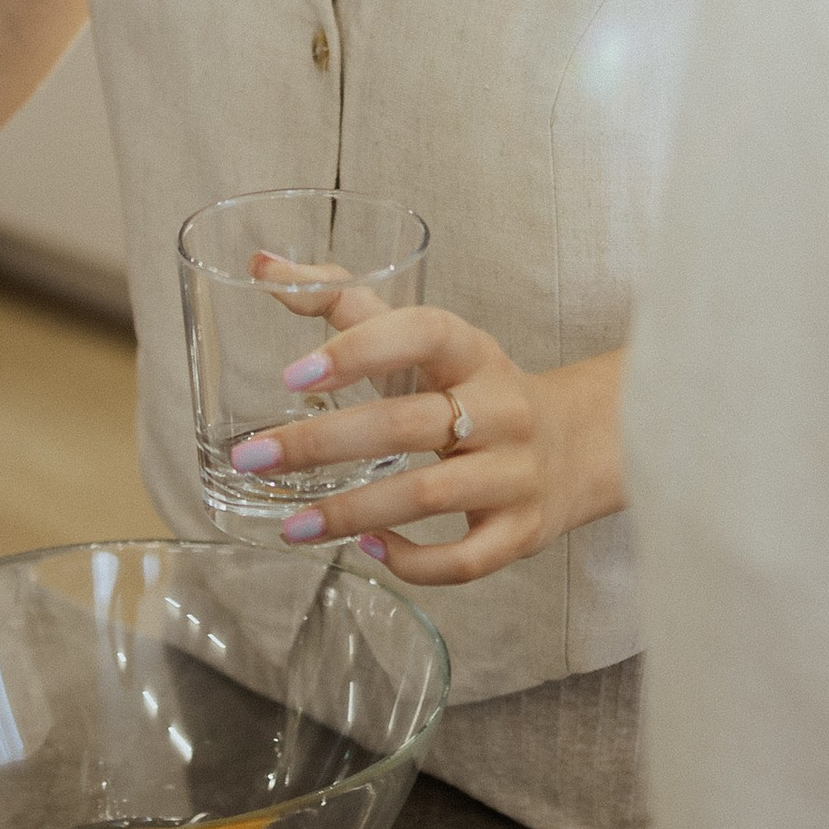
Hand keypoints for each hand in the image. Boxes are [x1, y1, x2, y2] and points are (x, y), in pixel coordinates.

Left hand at [232, 266, 623, 585]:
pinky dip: (412, 561)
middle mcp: (501, 409)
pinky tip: (366, 548)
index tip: (293, 376)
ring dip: (351, 511)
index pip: (424, 334)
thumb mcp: (426, 341)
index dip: (360, 350)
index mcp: (473, 352)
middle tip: (253, 457)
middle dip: (322, 443)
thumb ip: (344, 302)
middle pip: (408, 423)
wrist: (575, 445)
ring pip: (429, 494)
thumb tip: (262, 266)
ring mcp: (515, 474)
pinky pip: (465, 560)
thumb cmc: (474, 387)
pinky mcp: (521, 532)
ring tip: (290, 525)